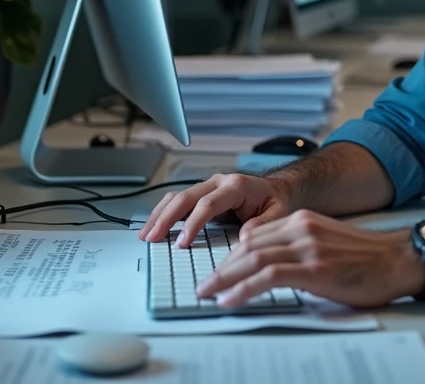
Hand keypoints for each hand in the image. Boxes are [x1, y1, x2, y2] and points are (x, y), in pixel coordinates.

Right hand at [137, 173, 293, 246]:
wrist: (278, 189)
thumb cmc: (276, 201)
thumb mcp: (278, 212)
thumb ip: (263, 224)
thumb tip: (244, 237)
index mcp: (236, 186)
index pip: (208, 203)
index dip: (193, 222)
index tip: (182, 241)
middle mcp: (218, 182)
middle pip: (186, 197)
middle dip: (167, 217)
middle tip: (153, 237)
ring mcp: (208, 187)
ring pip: (177, 197)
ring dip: (160, 215)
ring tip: (146, 234)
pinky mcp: (202, 195)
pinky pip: (178, 201)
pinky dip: (164, 213)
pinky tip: (154, 227)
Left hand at [197, 210, 424, 309]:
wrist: (398, 261)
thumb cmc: (367, 259)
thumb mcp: (326, 244)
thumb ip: (299, 248)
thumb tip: (270, 269)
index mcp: (302, 220)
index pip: (254, 236)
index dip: (231, 256)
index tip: (218, 272)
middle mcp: (301, 228)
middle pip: (248, 246)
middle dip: (222, 268)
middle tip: (205, 285)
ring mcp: (306, 247)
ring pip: (252, 259)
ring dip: (225, 279)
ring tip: (209, 293)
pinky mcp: (314, 268)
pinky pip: (267, 276)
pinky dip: (243, 288)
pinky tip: (230, 299)